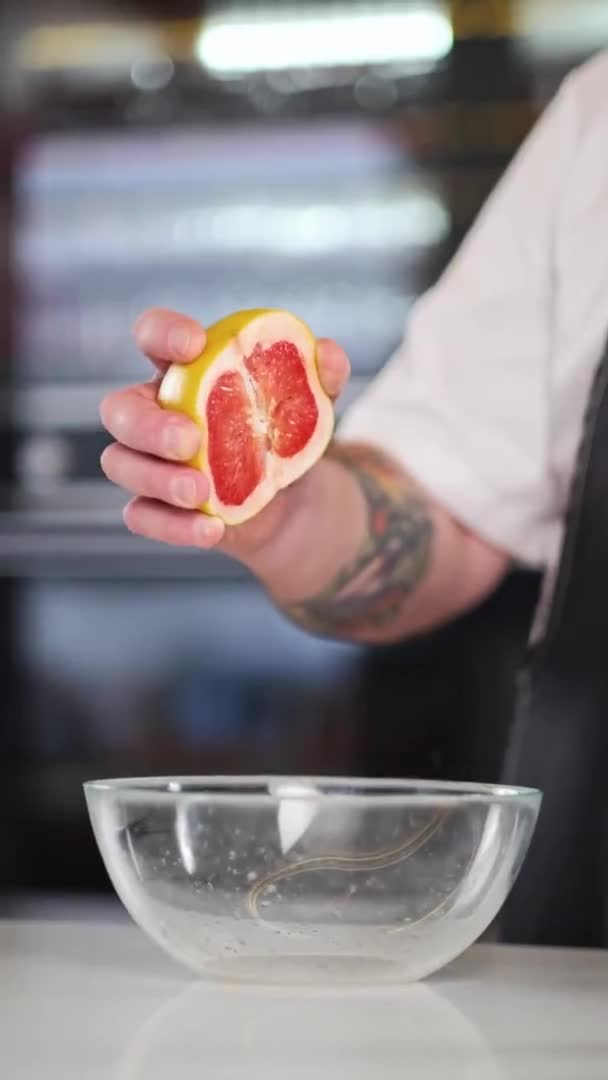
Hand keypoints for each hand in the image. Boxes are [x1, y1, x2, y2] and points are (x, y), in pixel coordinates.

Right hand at [100, 309, 349, 559]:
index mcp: (184, 371)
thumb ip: (322, 374)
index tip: (195, 345)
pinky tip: (209, 529)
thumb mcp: (311, 401)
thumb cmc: (283, 432)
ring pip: (119, 463)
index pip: (152, 335)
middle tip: (191, 440)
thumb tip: (326, 354)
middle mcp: (154, 412)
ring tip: (200, 492)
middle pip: (119, 409)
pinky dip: (170, 526)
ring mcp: (149, 462)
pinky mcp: (157, 507)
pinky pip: (140, 516)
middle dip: (148, 424)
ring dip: (155, 478)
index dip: (162, 332)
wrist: (291, 498)